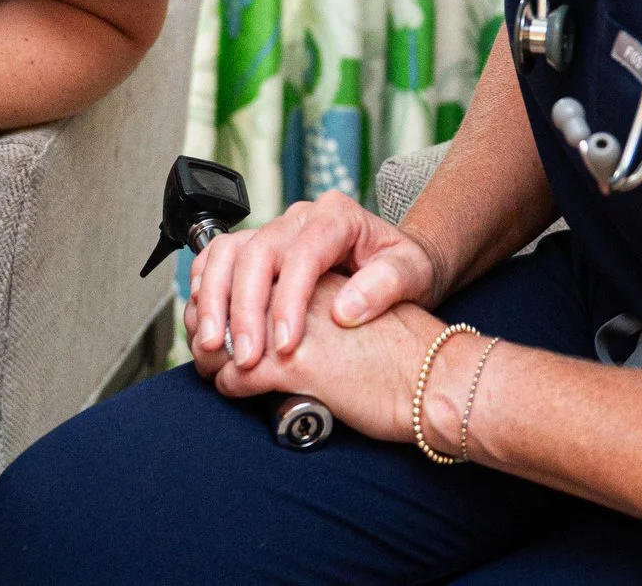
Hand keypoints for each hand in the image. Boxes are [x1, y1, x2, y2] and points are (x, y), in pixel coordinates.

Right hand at [183, 190, 444, 369]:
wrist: (398, 264)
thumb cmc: (407, 268)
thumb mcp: (414, 274)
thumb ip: (386, 286)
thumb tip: (345, 309)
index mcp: (337, 216)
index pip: (302, 254)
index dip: (287, 301)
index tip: (285, 345)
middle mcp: (299, 217)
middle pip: (256, 254)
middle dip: (244, 310)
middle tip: (244, 357)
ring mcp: (275, 230)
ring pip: (227, 253)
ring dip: (214, 301)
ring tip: (213, 345)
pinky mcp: (258, 249)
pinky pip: (217, 259)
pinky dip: (205, 290)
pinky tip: (207, 324)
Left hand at [198, 274, 444, 444]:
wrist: (436, 378)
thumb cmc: (394, 344)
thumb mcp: (347, 297)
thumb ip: (306, 289)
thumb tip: (252, 307)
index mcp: (315, 251)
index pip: (239, 253)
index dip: (214, 285)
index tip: (207, 311)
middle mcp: (302, 278)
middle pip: (228, 288)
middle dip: (210, 319)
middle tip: (205, 346)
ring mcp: (299, 319)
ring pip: (227, 333)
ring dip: (214, 355)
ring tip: (217, 370)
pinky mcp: (302, 363)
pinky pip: (242, 375)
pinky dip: (233, 386)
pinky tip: (238, 390)